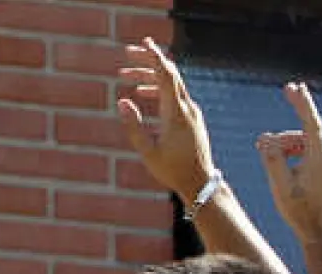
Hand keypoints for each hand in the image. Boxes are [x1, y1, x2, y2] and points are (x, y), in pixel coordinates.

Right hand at [118, 38, 217, 203]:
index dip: (154, 57)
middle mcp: (186, 108)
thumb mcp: (147, 152)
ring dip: (150, 76)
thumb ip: (134, 127)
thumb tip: (122, 102)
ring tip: (127, 74)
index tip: (143, 44)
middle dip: (149, 60)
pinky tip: (142, 92)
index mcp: (176, 114)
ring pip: (171, 84)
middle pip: (169, 74)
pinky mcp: (190, 117)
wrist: (199, 181)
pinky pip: (174, 95)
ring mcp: (191, 112)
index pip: (166, 76)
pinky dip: (158, 89)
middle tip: (127, 53)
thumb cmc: (173, 170)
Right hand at [257, 81, 321, 239]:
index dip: (302, 104)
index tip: (294, 88)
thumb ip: (272, 160)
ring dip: (284, 142)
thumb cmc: (299, 210)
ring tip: (265, 151)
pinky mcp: (321, 168)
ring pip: (302, 140)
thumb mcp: (280, 186)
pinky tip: (277, 161)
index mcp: (318, 158)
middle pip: (305, 130)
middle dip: (293, 117)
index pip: (311, 124)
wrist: (317, 229)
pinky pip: (304, 150)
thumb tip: (264, 138)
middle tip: (283, 100)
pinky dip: (290, 150)